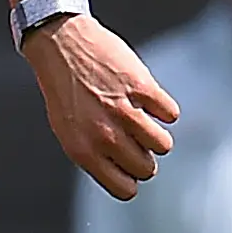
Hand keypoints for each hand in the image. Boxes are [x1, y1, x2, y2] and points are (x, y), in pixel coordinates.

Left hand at [25, 14, 178, 197]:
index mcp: (83, 152)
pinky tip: (146, 97)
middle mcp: (104, 136)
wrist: (61, 43)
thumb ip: (94, 156)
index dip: (131, 177)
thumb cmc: (65, 89)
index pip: (125, 189)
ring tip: (143, 118)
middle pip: (147, 168)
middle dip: (145, 155)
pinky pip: (170, 114)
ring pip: (163, 145)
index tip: (129, 162)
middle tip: (134, 136)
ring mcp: (124, 111)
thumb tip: (125, 175)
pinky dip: (163, 107)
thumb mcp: (69, 131)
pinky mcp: (142, 87)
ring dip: (157, 134)